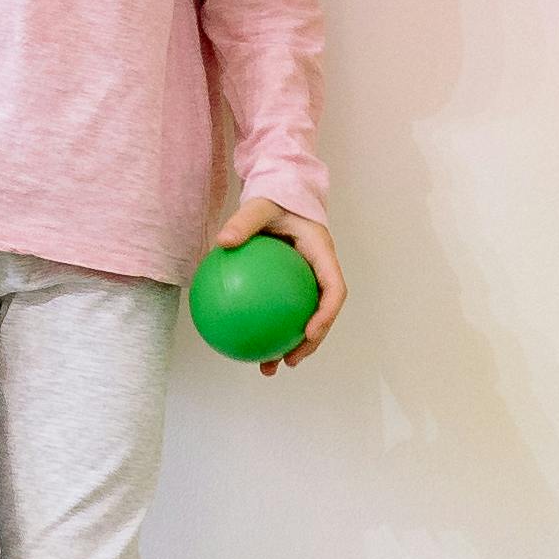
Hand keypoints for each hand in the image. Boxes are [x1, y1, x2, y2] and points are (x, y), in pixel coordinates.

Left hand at [212, 195, 344, 369]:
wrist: (281, 192)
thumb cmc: (276, 197)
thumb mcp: (260, 205)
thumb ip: (245, 222)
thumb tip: (224, 241)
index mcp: (322, 254)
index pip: (335, 290)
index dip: (326, 314)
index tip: (309, 332)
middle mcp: (319, 272)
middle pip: (322, 315)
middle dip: (310, 343)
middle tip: (290, 361)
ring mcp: (307, 280)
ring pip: (304, 319)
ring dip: (291, 346)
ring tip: (269, 366)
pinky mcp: (291, 285)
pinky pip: (282, 309)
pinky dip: (269, 328)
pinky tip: (247, 343)